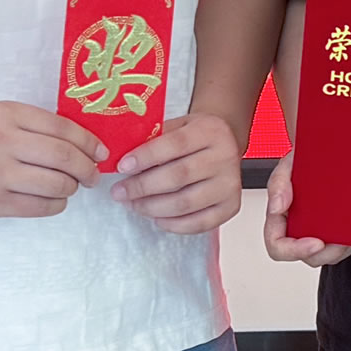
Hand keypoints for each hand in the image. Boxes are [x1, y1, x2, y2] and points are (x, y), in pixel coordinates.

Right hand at [0, 99, 103, 221]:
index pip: (62, 128)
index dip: (89, 142)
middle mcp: (3, 141)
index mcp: (7, 114)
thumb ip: (34, 127)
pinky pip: (40, 206)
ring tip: (70, 187)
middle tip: (92, 175)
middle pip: (64, 156)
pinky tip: (53, 200)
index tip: (100, 152)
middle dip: (87, 168)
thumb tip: (83, 145)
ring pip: (56, 184)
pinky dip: (56, 204)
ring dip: (71, 188)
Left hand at [112, 111, 246, 235]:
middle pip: (178, 176)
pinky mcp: (231, 206)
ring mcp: (231, 184)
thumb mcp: (178, 125)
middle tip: (120, 192)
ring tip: (133, 205)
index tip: (122, 167)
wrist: (225, 145)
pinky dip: (173, 225)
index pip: (175, 144)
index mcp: (211, 131)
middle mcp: (225, 156)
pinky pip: (199, 223)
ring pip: (185, 203)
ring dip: (152, 208)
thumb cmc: (195, 136)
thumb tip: (124, 161)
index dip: (146, 157)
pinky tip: (157, 218)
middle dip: (142, 187)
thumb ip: (155, 138)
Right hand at [259, 152, 350, 267]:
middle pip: (308, 256)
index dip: (295, 250)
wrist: (328, 150)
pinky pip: (344, 247)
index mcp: (280, 216)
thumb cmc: (305, 158)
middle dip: (326, 252)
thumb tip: (276, 207)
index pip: (278, 246)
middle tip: (341, 239)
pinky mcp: (337, 231)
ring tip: (350, 229)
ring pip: (329, 255)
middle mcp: (298, 228)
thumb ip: (278, 183)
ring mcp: (318, 231)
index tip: (316, 243)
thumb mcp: (289, 163)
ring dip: (341, 247)